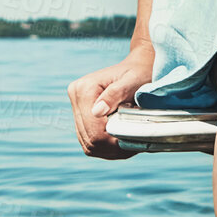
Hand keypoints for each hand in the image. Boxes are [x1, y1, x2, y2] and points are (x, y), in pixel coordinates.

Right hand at [67, 42, 156, 159]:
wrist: (138, 66)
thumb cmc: (140, 73)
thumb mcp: (133, 81)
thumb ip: (115, 94)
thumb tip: (97, 112)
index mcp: (85, 88)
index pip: (93, 130)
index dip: (112, 142)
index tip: (132, 140)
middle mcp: (76, 96)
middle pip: (90, 140)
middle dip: (112, 148)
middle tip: (133, 144)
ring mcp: (76, 106)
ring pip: (88, 144)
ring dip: (108, 149)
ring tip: (127, 142)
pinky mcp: (81, 114)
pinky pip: (89, 141)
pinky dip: (105, 147)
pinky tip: (120, 140)